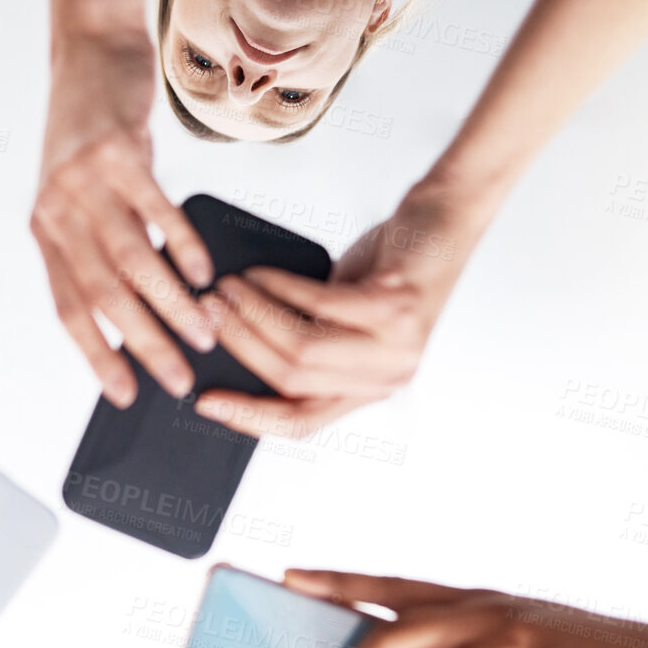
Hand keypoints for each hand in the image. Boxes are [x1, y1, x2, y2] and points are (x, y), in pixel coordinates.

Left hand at [32, 34, 216, 406]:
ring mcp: (84, 182)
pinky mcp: (117, 153)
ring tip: (204, 334)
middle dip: (143, 346)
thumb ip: (104, 247)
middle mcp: (57, 212)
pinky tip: (203, 275)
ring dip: (171, 306)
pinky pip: (155, 212)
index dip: (97, 356)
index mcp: (46, 232)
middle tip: (178, 380)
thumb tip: (147, 310)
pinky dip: (183, 247)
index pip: (69, 310)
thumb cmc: (94, 133)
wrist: (92, 52)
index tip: (124, 396)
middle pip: (103, 296)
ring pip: (132, 262)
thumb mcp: (84, 195)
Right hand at [195, 181, 484, 437]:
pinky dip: (279, 287)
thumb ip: (302, 341)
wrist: (441, 225)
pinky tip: (258, 273)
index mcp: (367, 389)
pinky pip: (321, 305)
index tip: (206, 403)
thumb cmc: (386, 271)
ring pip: (302, 347)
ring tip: (225, 291)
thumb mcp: (342, 321)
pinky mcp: (396, 306)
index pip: (301, 422)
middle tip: (207, 316)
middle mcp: (386, 377)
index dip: (249, 416)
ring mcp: (396, 345)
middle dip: (239, 346)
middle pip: (292, 380)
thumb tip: (234, 343)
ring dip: (253, 316)